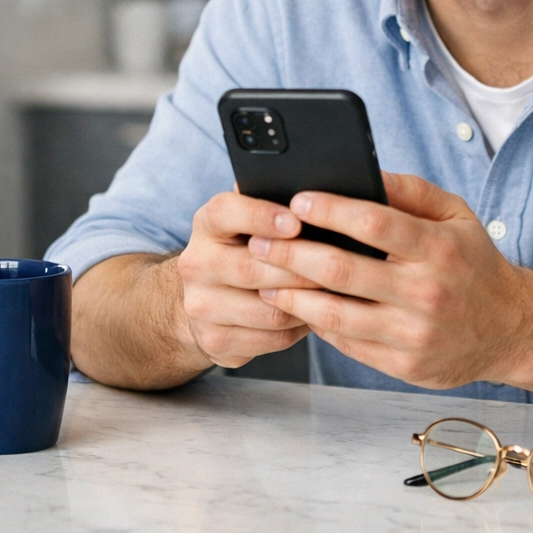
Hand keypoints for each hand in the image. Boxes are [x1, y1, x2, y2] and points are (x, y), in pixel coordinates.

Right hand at [176, 190, 320, 368]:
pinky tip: (314, 314)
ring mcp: (201, 307)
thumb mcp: (250, 218)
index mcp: (207, 224)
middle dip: (299, 268)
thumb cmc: (244, 248)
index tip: (296, 222)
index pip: (225, 212)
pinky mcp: (215, 341)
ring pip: (267, 310)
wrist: (207, 297)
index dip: (261, 216)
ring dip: (306, 303)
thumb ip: (273, 202)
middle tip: (336, 266)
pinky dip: (300, 327)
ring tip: (332, 292)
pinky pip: (272, 338)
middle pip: (251, 269)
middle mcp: (195, 264)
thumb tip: (316, 191)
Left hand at [248, 173, 532, 388]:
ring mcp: (413, 333)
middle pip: (342, 271)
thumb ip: (410, 191)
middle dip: (292, 253)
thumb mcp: (455, 215)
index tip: (296, 199)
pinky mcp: (404, 364)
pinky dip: (316, 323)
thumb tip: (364, 171)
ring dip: (291, 294)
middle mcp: (426, 292)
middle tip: (259, 241)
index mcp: (437, 248)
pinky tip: (296, 307)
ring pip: (335, 314)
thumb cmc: (473, 262)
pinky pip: (347, 342)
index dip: (330, 210)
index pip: (374, 224)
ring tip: (264, 278)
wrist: (511, 328)